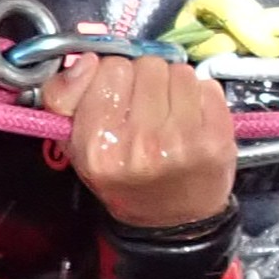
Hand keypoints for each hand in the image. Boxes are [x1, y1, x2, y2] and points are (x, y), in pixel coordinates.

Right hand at [39, 53, 237, 226]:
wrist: (172, 219)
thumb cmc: (122, 176)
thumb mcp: (75, 144)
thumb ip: (63, 98)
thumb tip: (86, 59)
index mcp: (97, 145)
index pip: (109, 68)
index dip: (113, 75)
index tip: (116, 93)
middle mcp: (139, 143)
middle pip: (146, 65)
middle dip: (144, 78)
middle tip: (145, 106)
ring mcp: (181, 140)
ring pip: (178, 70)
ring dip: (173, 84)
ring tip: (168, 112)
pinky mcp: (215, 137)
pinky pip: (206, 85)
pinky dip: (199, 95)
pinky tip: (191, 118)